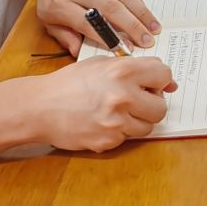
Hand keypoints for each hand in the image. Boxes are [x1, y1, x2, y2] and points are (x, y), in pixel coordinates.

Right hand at [30, 54, 174, 151]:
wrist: (40, 107)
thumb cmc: (69, 83)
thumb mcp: (101, 64)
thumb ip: (134, 69)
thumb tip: (167, 82)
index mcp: (123, 71)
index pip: (164, 75)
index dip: (160, 81)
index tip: (154, 85)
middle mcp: (123, 96)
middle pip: (161, 107)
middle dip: (151, 105)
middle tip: (136, 101)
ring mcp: (116, 122)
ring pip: (147, 127)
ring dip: (137, 121)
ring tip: (117, 112)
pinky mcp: (108, 141)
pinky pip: (127, 138)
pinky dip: (119, 132)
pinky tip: (103, 122)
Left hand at [35, 0, 160, 54]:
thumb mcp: (48, 19)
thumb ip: (64, 36)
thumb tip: (78, 52)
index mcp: (59, 3)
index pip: (87, 23)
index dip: (108, 37)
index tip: (126, 49)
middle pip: (110, 8)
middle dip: (132, 27)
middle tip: (147, 41)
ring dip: (141, 13)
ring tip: (153, 28)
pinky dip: (138, 0)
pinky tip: (146, 12)